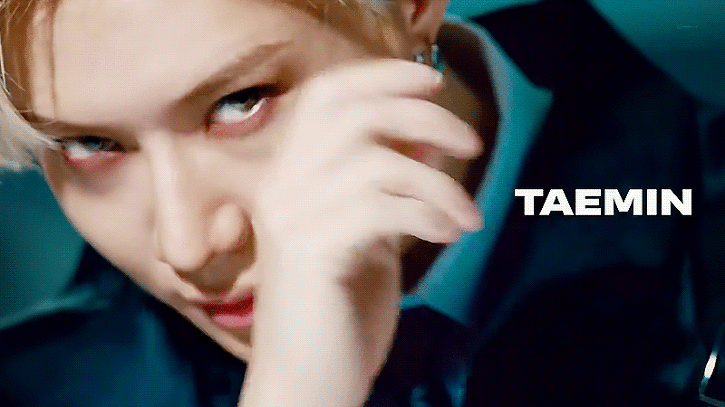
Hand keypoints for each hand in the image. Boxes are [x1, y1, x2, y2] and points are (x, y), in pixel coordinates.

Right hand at [239, 59, 481, 406]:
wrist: (307, 381)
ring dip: (439, 184)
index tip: (433, 80)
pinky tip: (451, 234)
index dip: (381, 77)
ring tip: (468, 215)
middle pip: (353, 114)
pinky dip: (431, 214)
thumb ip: (389, 188)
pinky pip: (384, 208)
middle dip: (422, 116)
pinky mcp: (314, 251)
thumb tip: (428, 140)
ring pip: (376, 161)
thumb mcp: (369, 236)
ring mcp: (293, 217)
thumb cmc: (338, 311)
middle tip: (471, 143)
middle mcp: (281, 187)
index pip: (326, 97)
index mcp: (289, 176)